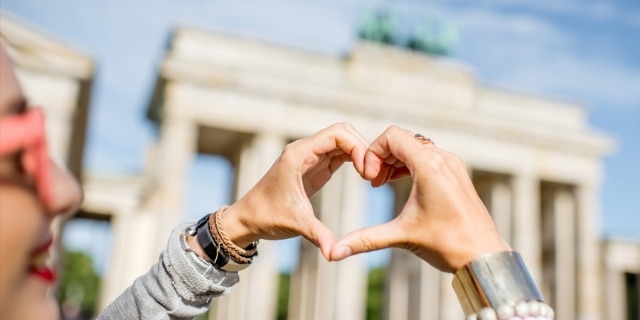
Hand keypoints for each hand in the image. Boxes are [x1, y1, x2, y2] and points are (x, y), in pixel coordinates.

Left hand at [219, 123, 368, 259]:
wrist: (249, 219)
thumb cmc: (267, 216)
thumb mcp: (296, 224)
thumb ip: (317, 235)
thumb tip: (333, 254)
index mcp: (299, 154)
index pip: (337, 134)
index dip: (357, 147)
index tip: (366, 172)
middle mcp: (305, 149)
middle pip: (344, 132)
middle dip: (363, 148)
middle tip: (373, 175)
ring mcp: (311, 156)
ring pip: (343, 141)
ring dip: (361, 154)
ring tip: (372, 177)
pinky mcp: (315, 166)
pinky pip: (340, 154)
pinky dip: (355, 160)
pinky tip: (365, 177)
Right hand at [330, 126, 509, 271]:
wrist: (484, 257)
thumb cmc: (448, 245)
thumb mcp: (402, 236)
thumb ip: (365, 239)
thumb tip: (334, 253)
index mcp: (429, 166)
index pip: (392, 136)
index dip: (373, 152)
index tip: (369, 179)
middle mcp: (443, 159)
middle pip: (402, 139)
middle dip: (382, 157)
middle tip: (374, 184)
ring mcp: (452, 165)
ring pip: (415, 147)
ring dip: (395, 161)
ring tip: (383, 184)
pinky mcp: (457, 174)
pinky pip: (428, 157)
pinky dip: (410, 165)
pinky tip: (401, 185)